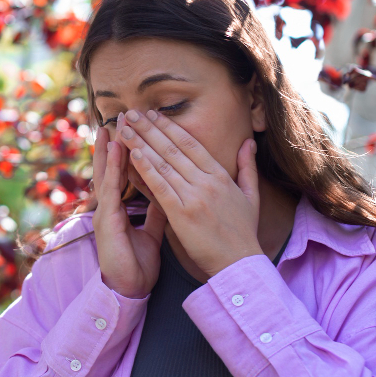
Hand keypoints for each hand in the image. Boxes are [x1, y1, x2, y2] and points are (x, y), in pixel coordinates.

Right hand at [90, 113, 167, 298]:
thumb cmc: (137, 263)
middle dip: (117, 142)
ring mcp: (106, 211)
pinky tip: (115, 150)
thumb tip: (171, 192)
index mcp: (122, 207)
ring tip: (115, 123)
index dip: (131, 151)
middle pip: (113, 167)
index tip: (138, 128)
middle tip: (121, 116)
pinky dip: (112, 167)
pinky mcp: (105, 220)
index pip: (126, 173)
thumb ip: (159, 210)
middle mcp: (111, 205)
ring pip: (107, 172)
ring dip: (109, 147)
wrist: (129, 288)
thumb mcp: (153, 230)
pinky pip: (109, 188)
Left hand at [115, 108, 262, 277]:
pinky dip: (146, 169)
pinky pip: (160, 186)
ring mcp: (194, 196)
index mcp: (221, 176)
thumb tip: (248, 143)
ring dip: (141, 143)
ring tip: (125, 128)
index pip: (191, 144)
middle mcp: (207, 182)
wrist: (239, 263)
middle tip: (130, 113)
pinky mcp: (182, 213)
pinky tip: (133, 155)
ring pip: (163, 164)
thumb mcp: (251, 196)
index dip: (169, 128)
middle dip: (149, 129)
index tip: (153, 114)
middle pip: (173, 149)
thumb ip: (247, 167)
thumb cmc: (243, 232)